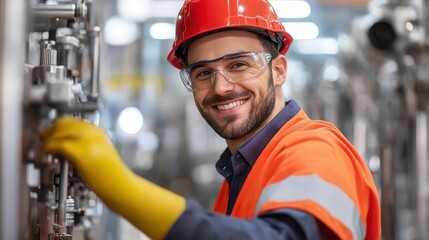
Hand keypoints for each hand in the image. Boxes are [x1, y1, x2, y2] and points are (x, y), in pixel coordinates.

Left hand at [41, 118, 185, 239]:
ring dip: (49, 138)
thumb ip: (86, 146)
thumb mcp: (100, 154)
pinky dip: (48, 147)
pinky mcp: (81, 152)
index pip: (74, 121)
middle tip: (43, 137)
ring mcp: (87, 142)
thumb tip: (66, 146)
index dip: (59, 125)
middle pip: (65, 123)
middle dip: (51, 129)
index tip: (51, 131)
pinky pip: (58, 144)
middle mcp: (94, 133)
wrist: (120, 186)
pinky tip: (46, 152)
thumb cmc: (112, 176)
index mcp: (99, 133)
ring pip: (60, 131)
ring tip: (44, 146)